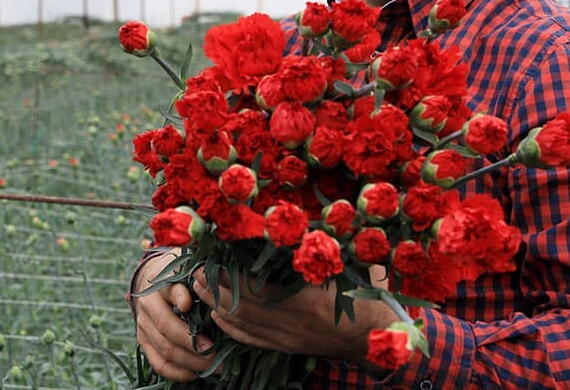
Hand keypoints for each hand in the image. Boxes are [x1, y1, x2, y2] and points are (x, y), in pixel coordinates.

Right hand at [132, 251, 215, 381]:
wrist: (152, 280)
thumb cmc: (178, 275)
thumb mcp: (184, 269)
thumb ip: (192, 276)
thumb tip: (189, 300)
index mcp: (158, 285)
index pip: (168, 292)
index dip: (178, 298)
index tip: (190, 304)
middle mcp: (147, 307)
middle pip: (166, 330)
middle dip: (193, 345)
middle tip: (216, 353)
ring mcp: (143, 326)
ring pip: (164, 350)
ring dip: (190, 362)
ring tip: (214, 366)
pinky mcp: (144, 341)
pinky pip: (158, 363)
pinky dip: (176, 372)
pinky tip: (194, 374)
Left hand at [193, 266, 397, 364]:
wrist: (373, 334)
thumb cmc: (359, 295)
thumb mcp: (338, 267)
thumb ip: (313, 249)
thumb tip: (288, 221)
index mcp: (302, 300)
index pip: (252, 289)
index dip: (227, 276)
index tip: (211, 259)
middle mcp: (290, 322)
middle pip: (240, 308)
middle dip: (214, 290)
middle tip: (197, 272)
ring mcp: (286, 338)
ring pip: (241, 325)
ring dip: (217, 306)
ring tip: (200, 289)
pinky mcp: (285, 347)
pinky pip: (250, 340)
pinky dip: (230, 327)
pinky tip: (218, 315)